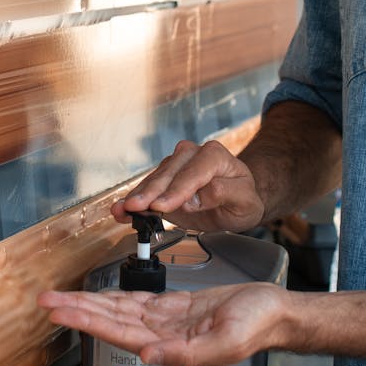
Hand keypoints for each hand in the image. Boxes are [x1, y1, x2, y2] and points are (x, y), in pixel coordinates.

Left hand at [38, 283, 289, 365]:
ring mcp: (166, 322)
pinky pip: (139, 302)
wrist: (274, 312)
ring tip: (61, 297)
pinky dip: (117, 298)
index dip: (87, 321)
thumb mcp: (227, 340)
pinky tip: (101, 296)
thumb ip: (188, 354)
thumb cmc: (257, 325)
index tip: (60, 312)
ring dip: (90, 303)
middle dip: (77, 310)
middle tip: (45, 301)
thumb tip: (146, 357)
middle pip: (110, 321)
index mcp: (169, 346)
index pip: (118, 332)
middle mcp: (161, 335)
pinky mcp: (175, 308)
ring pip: (119, 311)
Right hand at [112, 139, 265, 231]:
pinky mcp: (164, 180)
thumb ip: (224, 193)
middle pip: (169, 173)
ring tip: (122, 209)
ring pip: (155, 179)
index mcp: (214, 156)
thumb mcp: (245, 200)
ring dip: (138, 196)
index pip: (194, 172)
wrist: (235, 200)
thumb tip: (196, 197)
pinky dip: (133, 200)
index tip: (162, 206)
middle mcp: (192, 155)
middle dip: (151, 192)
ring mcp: (175, 166)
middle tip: (135, 207)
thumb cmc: (243, 197)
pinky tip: (120, 210)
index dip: (177, 190)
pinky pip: (147, 188)